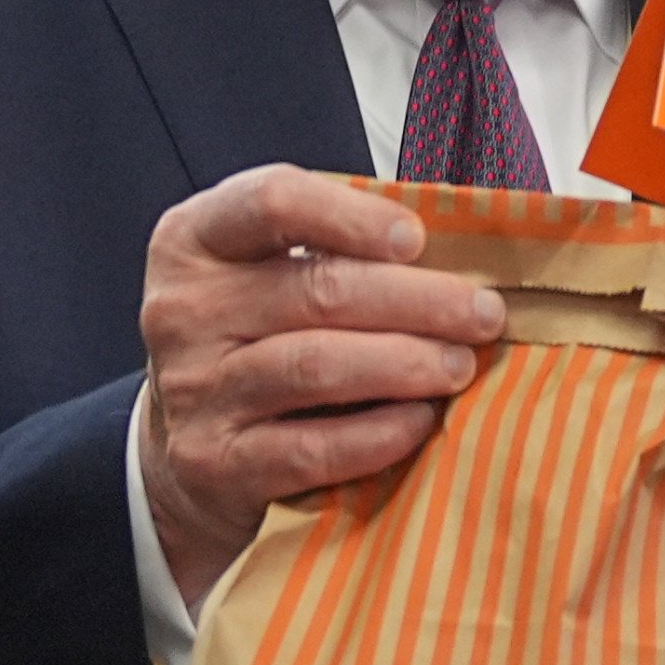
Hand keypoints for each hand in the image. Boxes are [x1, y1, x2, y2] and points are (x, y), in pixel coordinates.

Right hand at [138, 166, 503, 603]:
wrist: (180, 453)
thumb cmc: (250, 342)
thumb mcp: (264, 274)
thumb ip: (335, 250)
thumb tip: (457, 249)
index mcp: (195, 241)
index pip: (273, 202)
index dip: (354, 217)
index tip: (416, 240)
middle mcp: (183, 310)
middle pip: (316, 289)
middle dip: (417, 300)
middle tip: (483, 313)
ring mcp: (194, 389)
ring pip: (317, 365)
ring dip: (407, 363)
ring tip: (460, 364)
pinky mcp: (215, 462)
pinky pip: (314, 446)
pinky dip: (379, 433)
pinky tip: (420, 421)